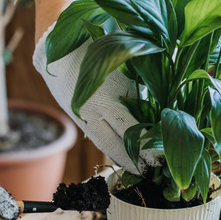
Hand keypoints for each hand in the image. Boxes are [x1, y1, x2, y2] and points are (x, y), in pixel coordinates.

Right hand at [33, 26, 162, 173]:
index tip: (161, 158)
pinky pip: (96, 138)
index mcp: (109, 94)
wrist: (59, 48)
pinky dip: (109, 149)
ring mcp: (84, 115)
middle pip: (119, 143)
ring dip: (122, 159)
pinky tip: (121, 158)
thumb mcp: (124, 68)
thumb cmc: (99, 51)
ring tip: (139, 170)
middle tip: (153, 171)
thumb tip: (158, 114)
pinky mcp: (77, 117)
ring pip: (105, 145)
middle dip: (137, 160)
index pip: (132, 129)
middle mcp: (95, 109)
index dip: (147, 147)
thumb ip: (138, 92)